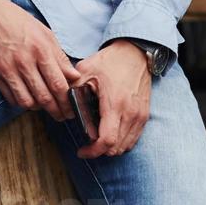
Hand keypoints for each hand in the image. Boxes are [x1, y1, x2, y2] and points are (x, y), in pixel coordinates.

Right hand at [0, 0, 79, 119]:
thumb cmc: (19, 22)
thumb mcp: (45, 34)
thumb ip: (60, 57)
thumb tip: (75, 77)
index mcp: (41, 49)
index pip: (58, 84)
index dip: (67, 101)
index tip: (72, 109)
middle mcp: (24, 61)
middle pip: (44, 97)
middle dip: (57, 111)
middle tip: (63, 116)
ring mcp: (8, 69)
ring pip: (27, 102)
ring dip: (39, 108)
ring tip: (46, 106)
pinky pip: (11, 98)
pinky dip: (22, 102)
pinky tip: (29, 98)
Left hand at [72, 40, 151, 157]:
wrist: (136, 53)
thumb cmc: (111, 61)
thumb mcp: (87, 70)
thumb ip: (73, 89)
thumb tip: (61, 106)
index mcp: (115, 104)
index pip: (107, 141)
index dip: (93, 151)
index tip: (81, 151)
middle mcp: (130, 113)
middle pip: (116, 148)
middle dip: (99, 151)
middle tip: (87, 145)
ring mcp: (140, 115)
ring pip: (126, 146)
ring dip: (111, 148)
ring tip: (98, 139)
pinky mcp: (144, 114)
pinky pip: (134, 138)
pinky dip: (122, 142)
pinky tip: (111, 133)